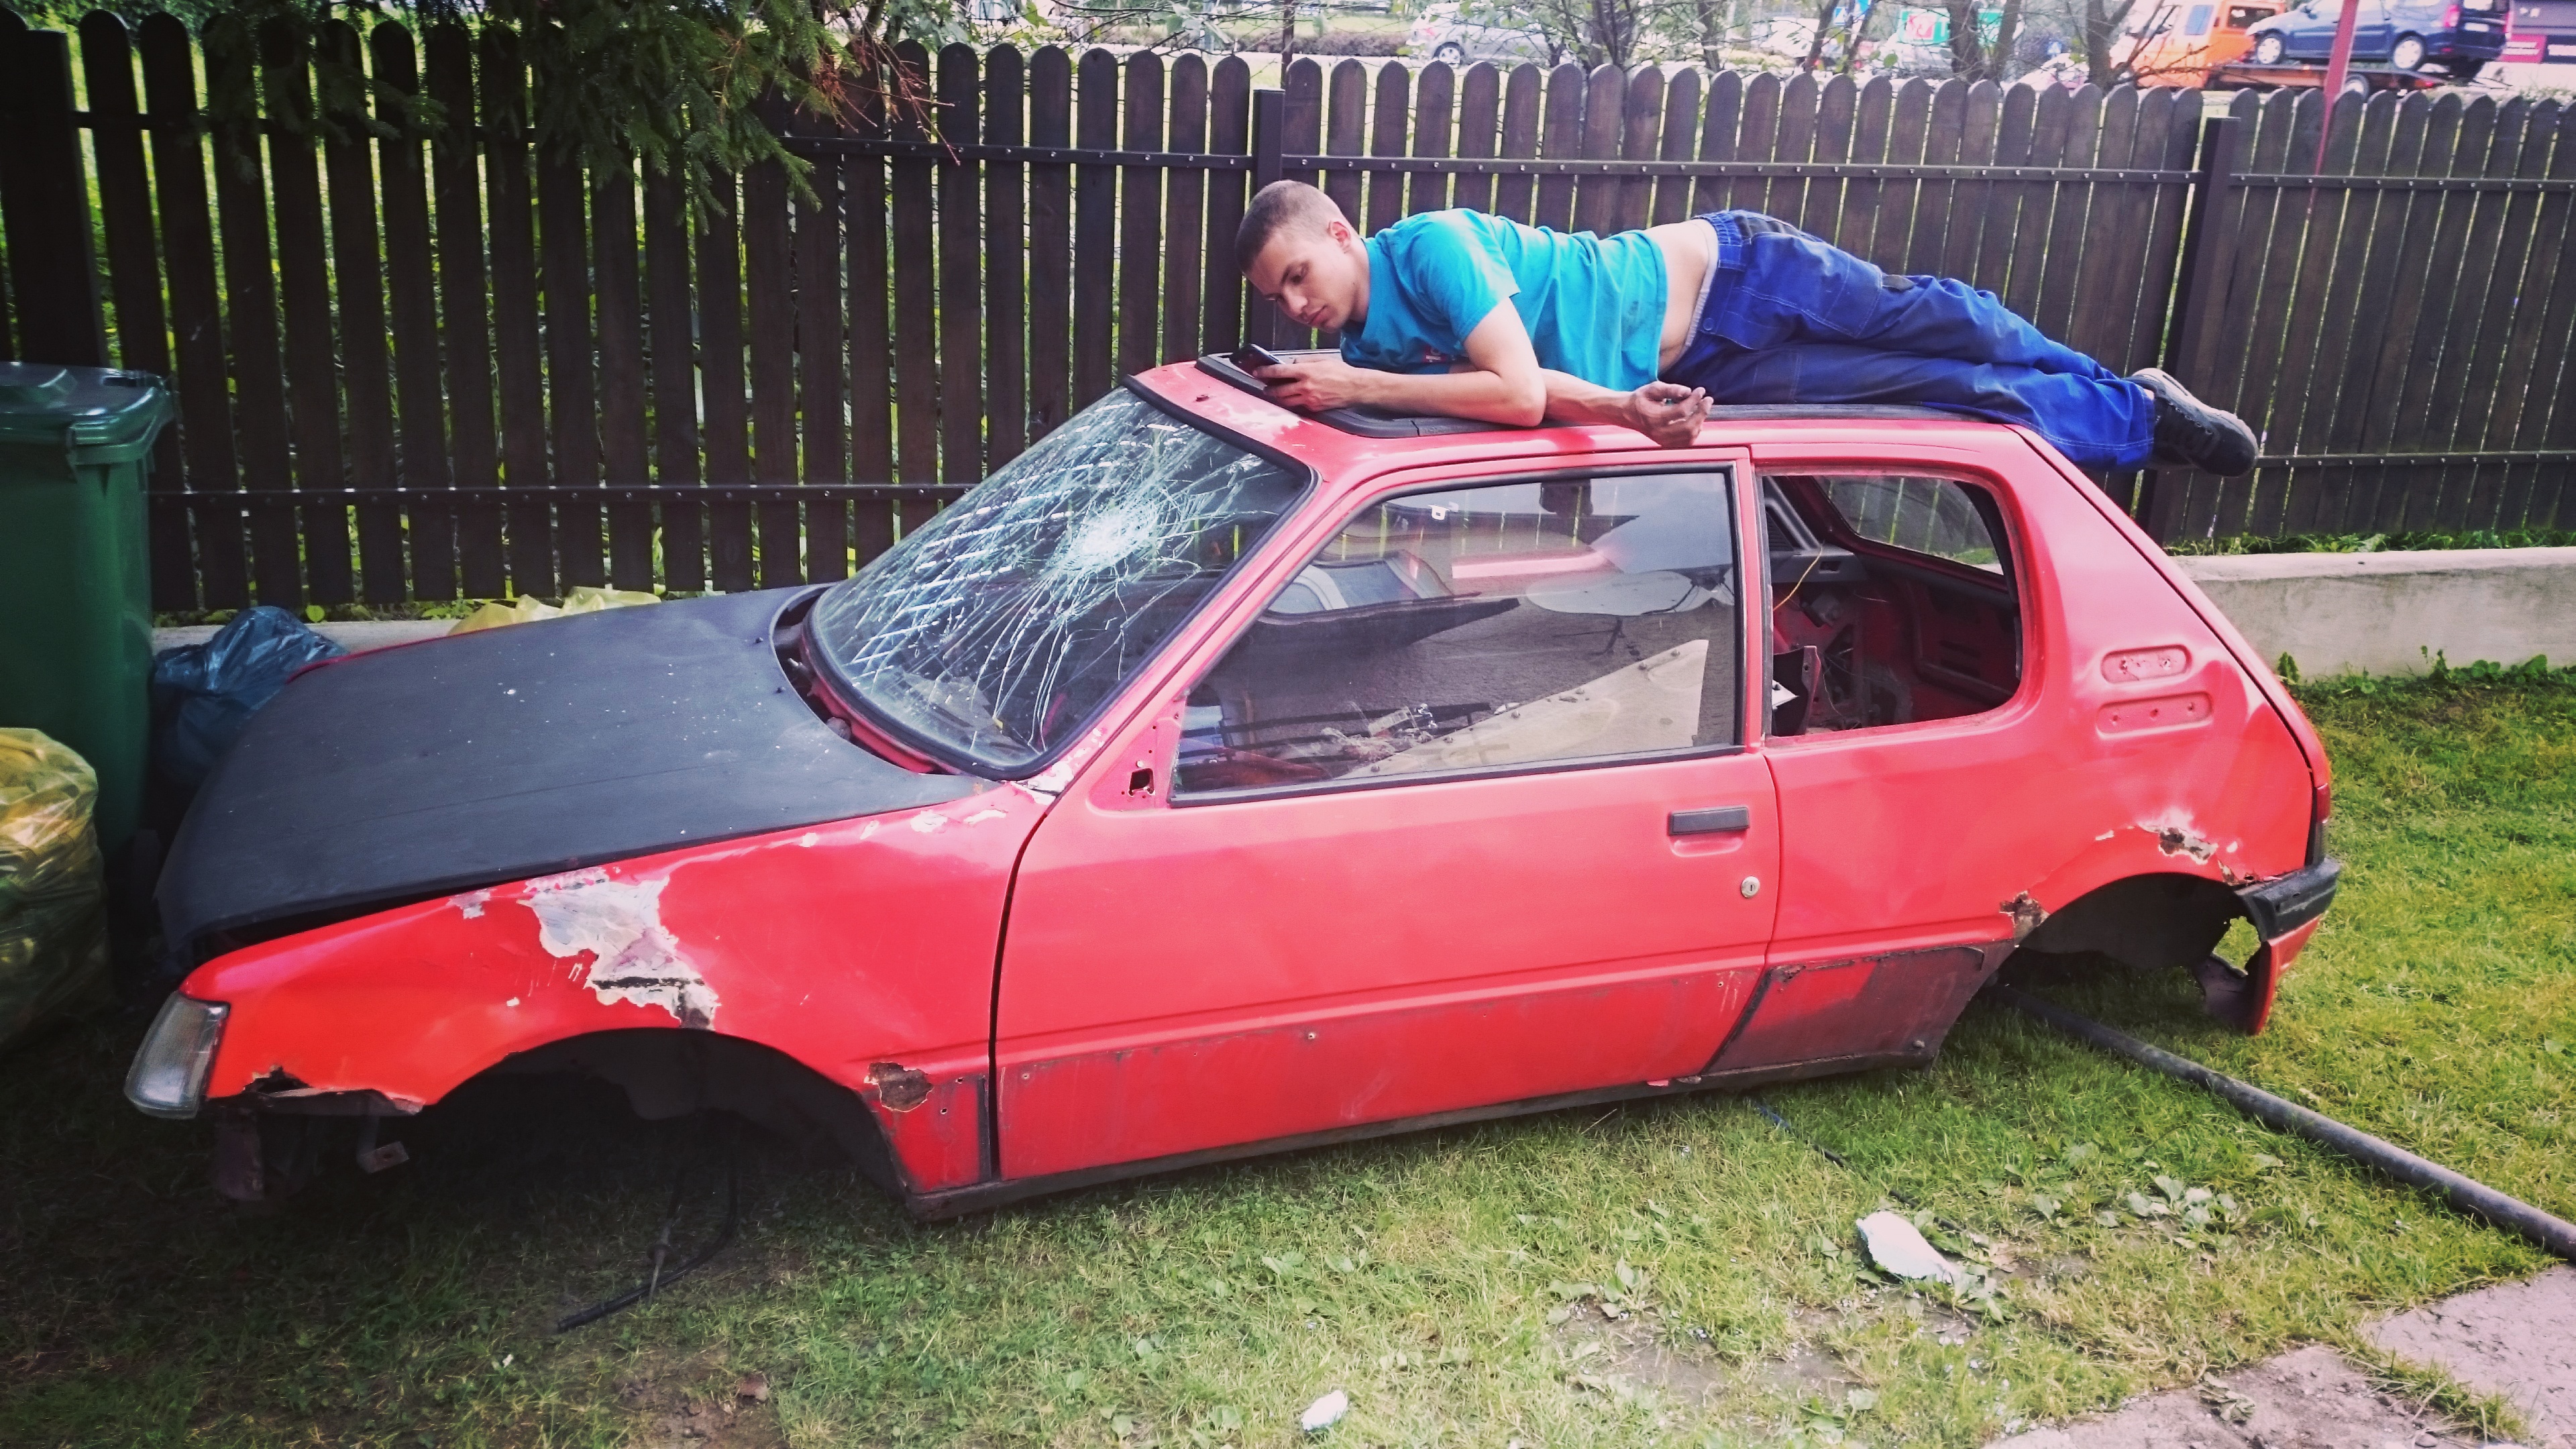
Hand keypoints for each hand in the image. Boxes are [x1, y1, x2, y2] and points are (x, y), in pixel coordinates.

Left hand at [1254, 355, 1377, 412]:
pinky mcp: (1314, 408)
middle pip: (1279, 390)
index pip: (1279, 372)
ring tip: (1276, 393)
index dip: (1266, 372)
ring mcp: (1309, 399)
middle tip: (1266, 386)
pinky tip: (1294, 397)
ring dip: (1279, 397)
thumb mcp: (1321, 360)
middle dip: (1269, 388)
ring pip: (1287, 401)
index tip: (1258, 372)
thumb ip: (1304, 361)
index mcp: (1306, 372)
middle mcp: (1305, 387)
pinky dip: (1295, 402)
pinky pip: (1300, 405)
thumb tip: (1291, 364)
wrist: (1355, 387)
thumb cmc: (1341, 372)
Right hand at [1626, 381, 1710, 447]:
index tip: (1700, 390)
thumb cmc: (1641, 399)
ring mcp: (1663, 440)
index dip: (1694, 400)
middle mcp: (1659, 432)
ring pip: (1689, 437)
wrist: (1627, 413)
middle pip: (1688, 427)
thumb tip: (1687, 391)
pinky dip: (1695, 431)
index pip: (1681, 411)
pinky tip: (1695, 420)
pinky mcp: (1666, 444)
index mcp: (1654, 417)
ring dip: (1700, 422)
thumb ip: (1670, 389)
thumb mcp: (1653, 389)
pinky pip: (1686, 442)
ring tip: (1701, 409)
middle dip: (1702, 412)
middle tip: (1708, 400)